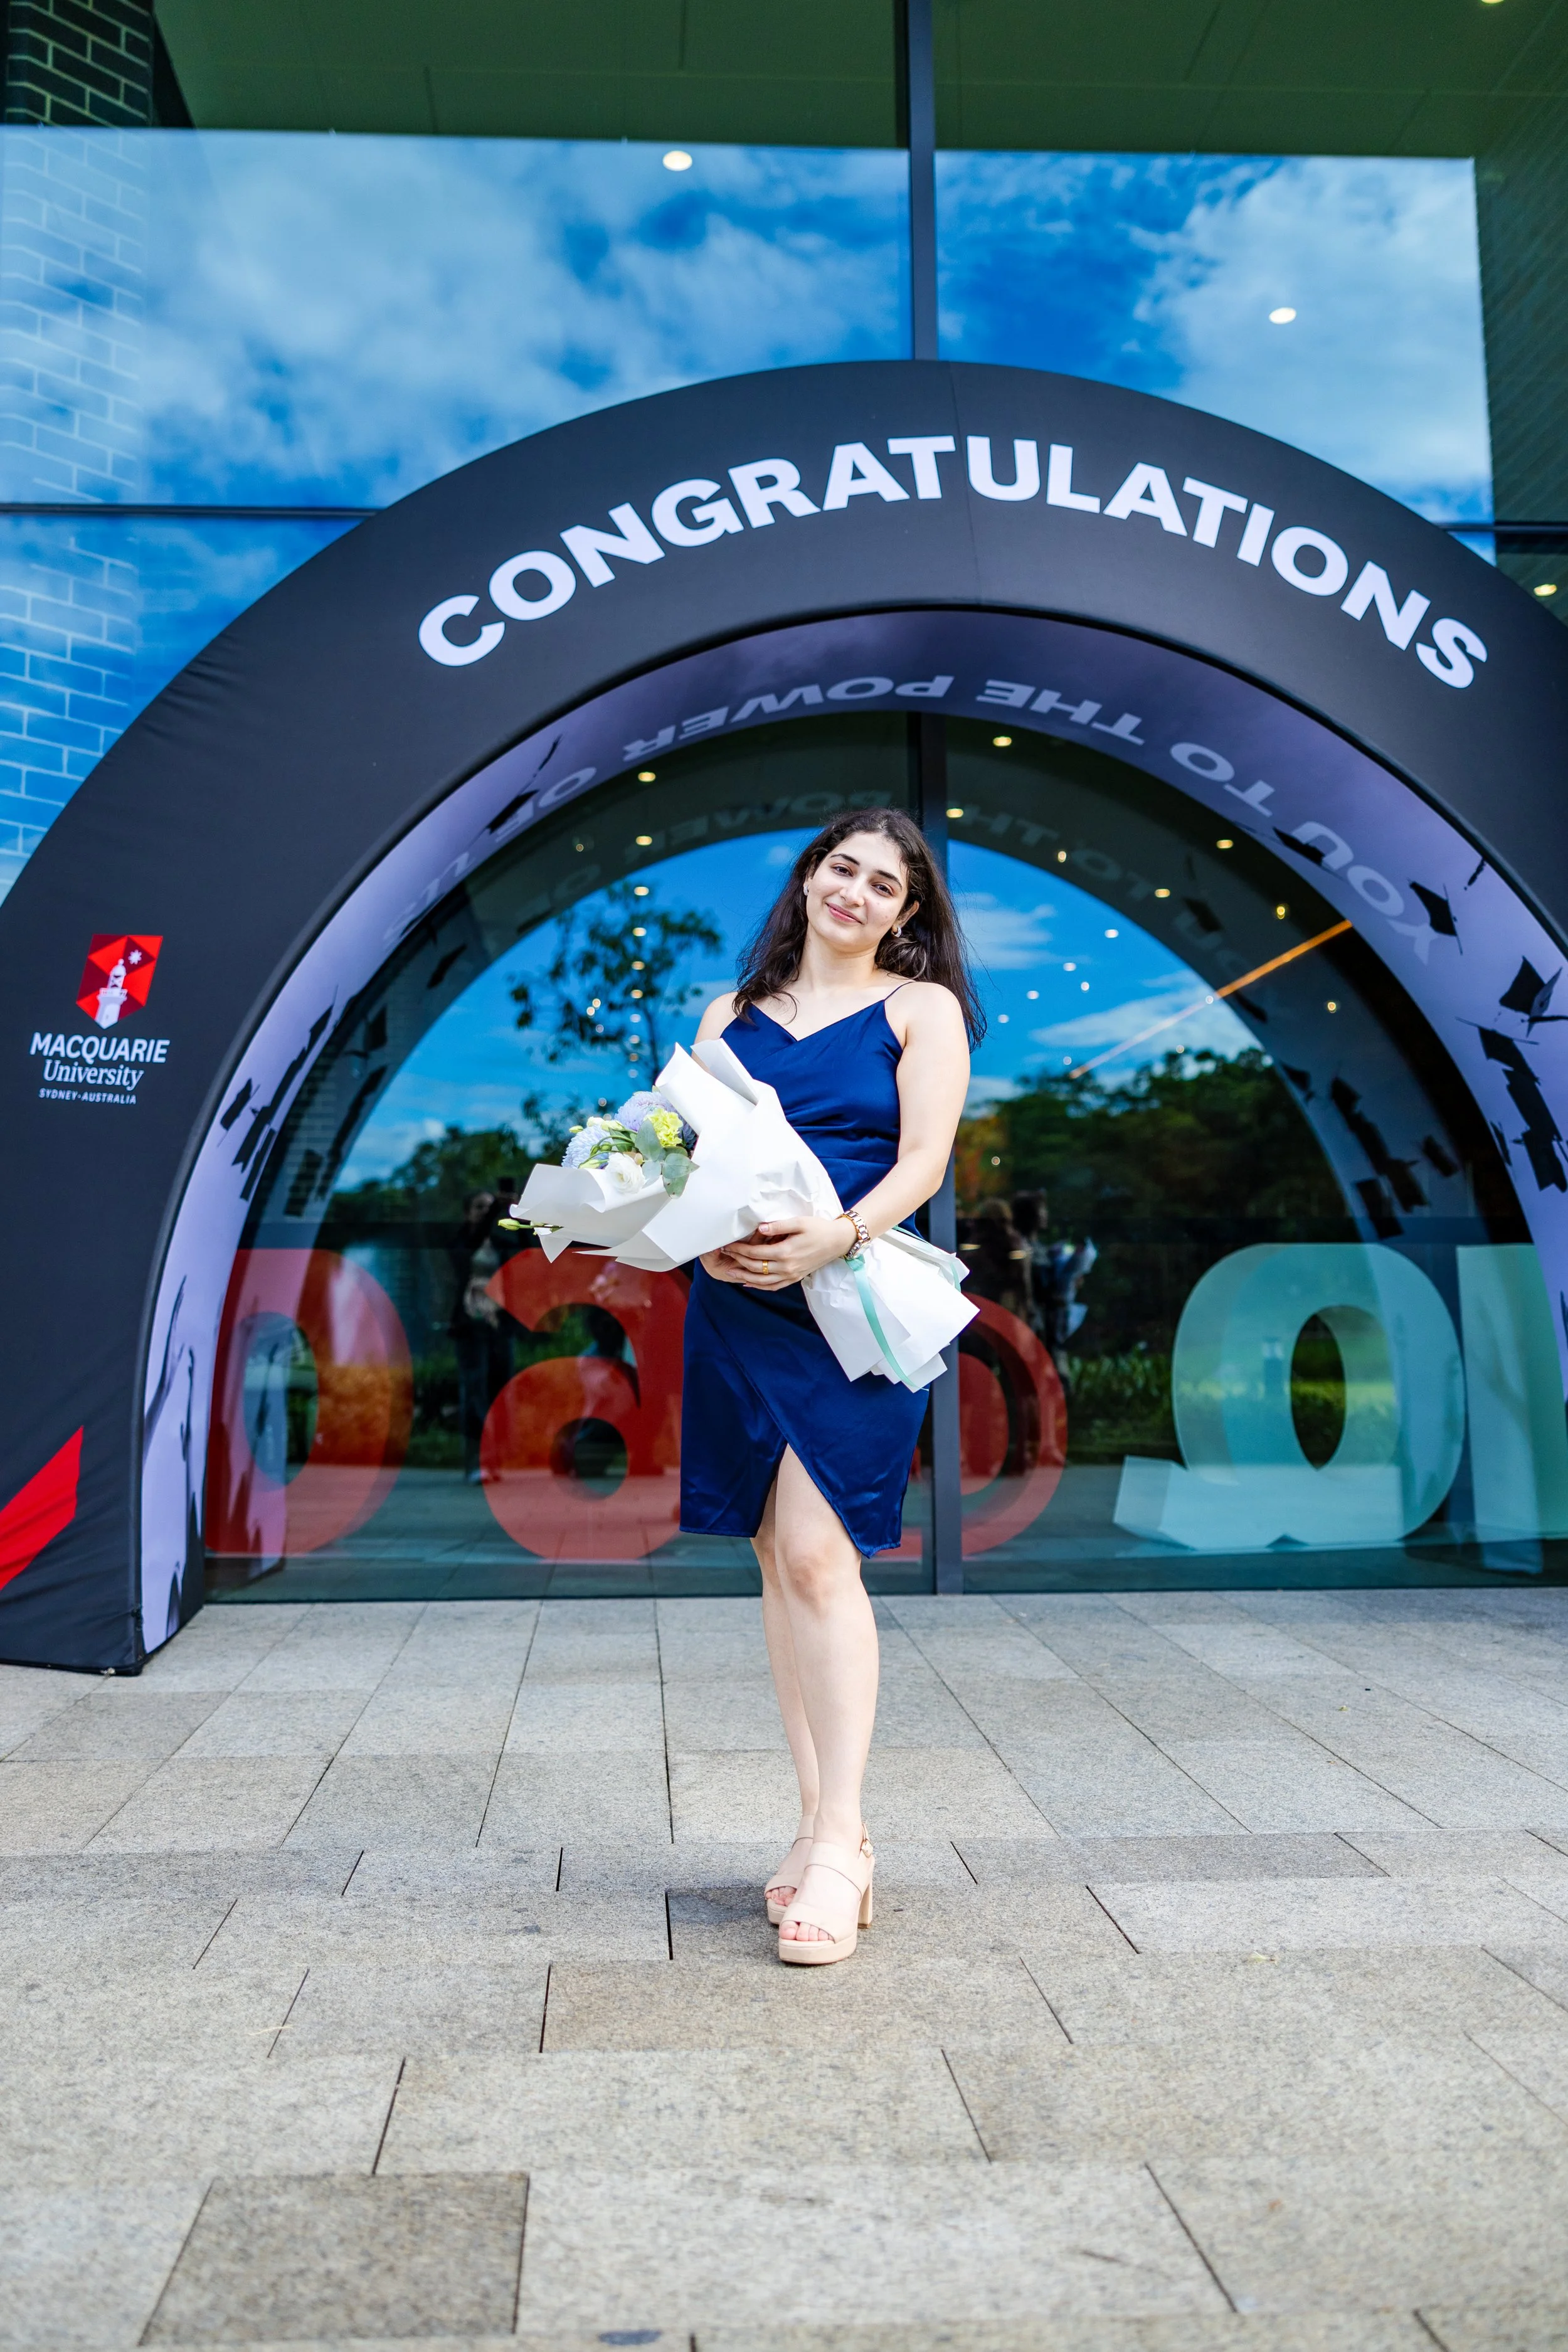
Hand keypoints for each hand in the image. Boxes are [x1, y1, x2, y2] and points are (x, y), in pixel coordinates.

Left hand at [720, 1215, 853, 1289]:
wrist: (837, 1242)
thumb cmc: (819, 1228)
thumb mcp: (799, 1222)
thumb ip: (778, 1226)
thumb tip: (759, 1228)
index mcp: (785, 1252)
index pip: (755, 1253)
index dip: (739, 1250)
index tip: (727, 1245)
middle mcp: (787, 1267)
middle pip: (756, 1267)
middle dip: (738, 1261)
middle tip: (725, 1255)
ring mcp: (791, 1275)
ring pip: (762, 1281)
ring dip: (745, 1276)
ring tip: (731, 1272)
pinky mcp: (795, 1278)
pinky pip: (774, 1286)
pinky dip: (760, 1286)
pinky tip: (749, 1283)